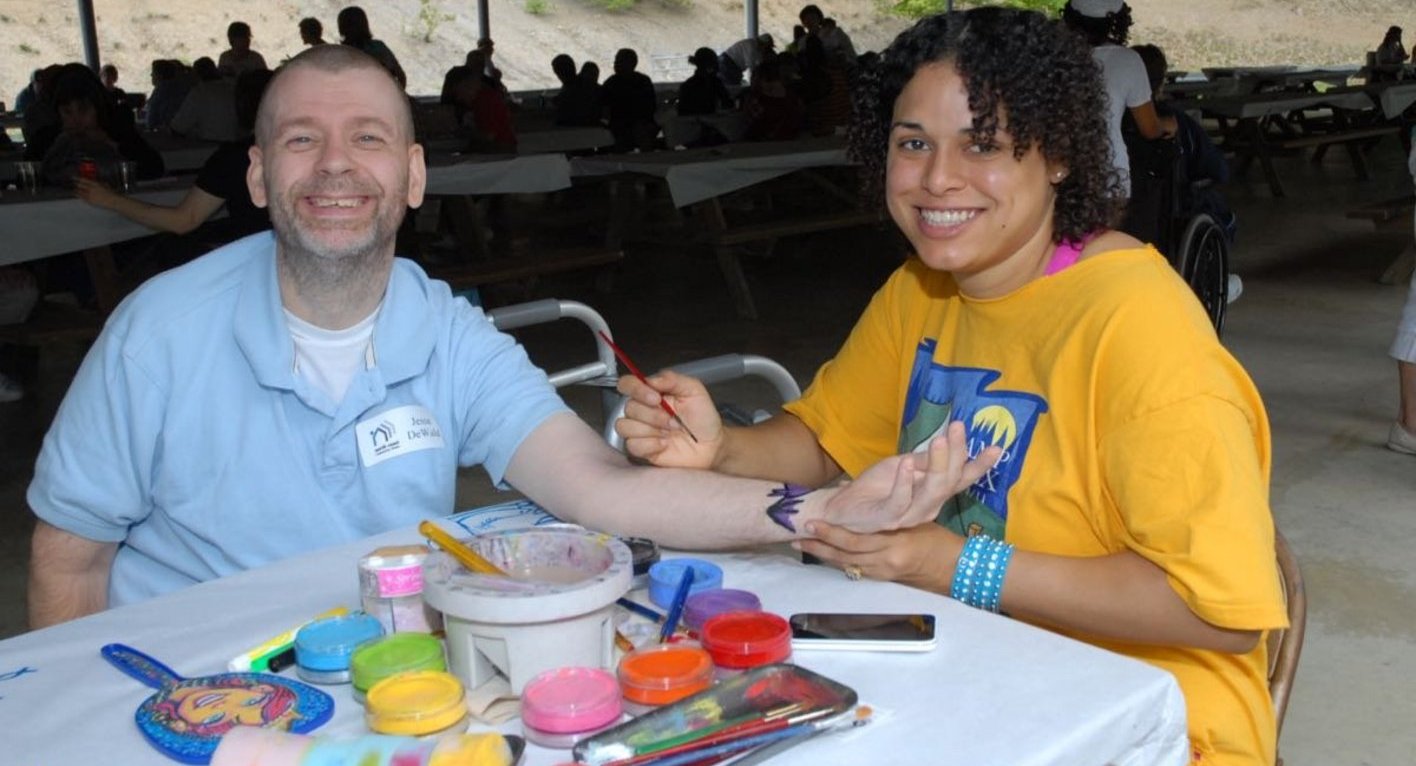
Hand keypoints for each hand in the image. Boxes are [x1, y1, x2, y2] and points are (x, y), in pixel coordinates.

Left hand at [74, 177, 121, 208]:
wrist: (114, 201)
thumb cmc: (112, 193)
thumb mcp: (105, 184)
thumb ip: (98, 182)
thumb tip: (93, 180)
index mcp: (95, 183)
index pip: (83, 180)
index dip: (77, 178)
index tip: (73, 177)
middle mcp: (91, 189)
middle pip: (80, 185)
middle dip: (76, 184)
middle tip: (74, 183)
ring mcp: (90, 195)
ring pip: (79, 192)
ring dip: (76, 190)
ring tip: (74, 189)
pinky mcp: (90, 201)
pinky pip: (82, 198)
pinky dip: (79, 196)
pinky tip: (78, 195)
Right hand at [613, 369, 722, 468]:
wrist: (711, 444)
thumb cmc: (703, 417)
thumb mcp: (693, 390)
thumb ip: (672, 379)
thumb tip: (650, 380)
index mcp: (651, 393)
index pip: (627, 384)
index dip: (636, 389)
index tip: (655, 398)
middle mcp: (643, 410)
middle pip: (629, 408)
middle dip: (654, 415)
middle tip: (674, 420)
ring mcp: (641, 430)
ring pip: (625, 426)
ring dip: (650, 429)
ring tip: (670, 432)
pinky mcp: (642, 448)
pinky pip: (632, 445)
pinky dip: (650, 445)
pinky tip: (665, 444)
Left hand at [796, 519, 960, 590]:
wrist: (956, 569)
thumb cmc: (939, 539)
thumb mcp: (917, 520)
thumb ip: (892, 512)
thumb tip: (865, 498)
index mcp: (894, 543)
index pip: (854, 540)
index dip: (831, 533)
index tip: (812, 522)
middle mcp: (885, 561)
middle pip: (844, 555)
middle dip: (820, 545)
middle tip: (799, 535)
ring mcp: (884, 573)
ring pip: (846, 565)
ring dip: (824, 555)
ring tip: (803, 544)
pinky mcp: (884, 579)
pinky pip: (855, 570)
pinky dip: (839, 561)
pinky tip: (826, 554)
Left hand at [819, 421, 1000, 532]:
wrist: (841, 508)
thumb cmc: (874, 488)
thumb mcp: (901, 465)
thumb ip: (923, 459)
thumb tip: (947, 442)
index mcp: (932, 493)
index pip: (961, 479)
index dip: (980, 465)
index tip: (997, 447)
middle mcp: (927, 507)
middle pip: (949, 481)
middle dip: (956, 454)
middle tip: (957, 428)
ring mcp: (908, 516)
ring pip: (931, 493)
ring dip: (937, 465)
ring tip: (939, 441)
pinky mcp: (886, 520)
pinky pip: (900, 502)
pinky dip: (905, 482)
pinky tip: (907, 464)